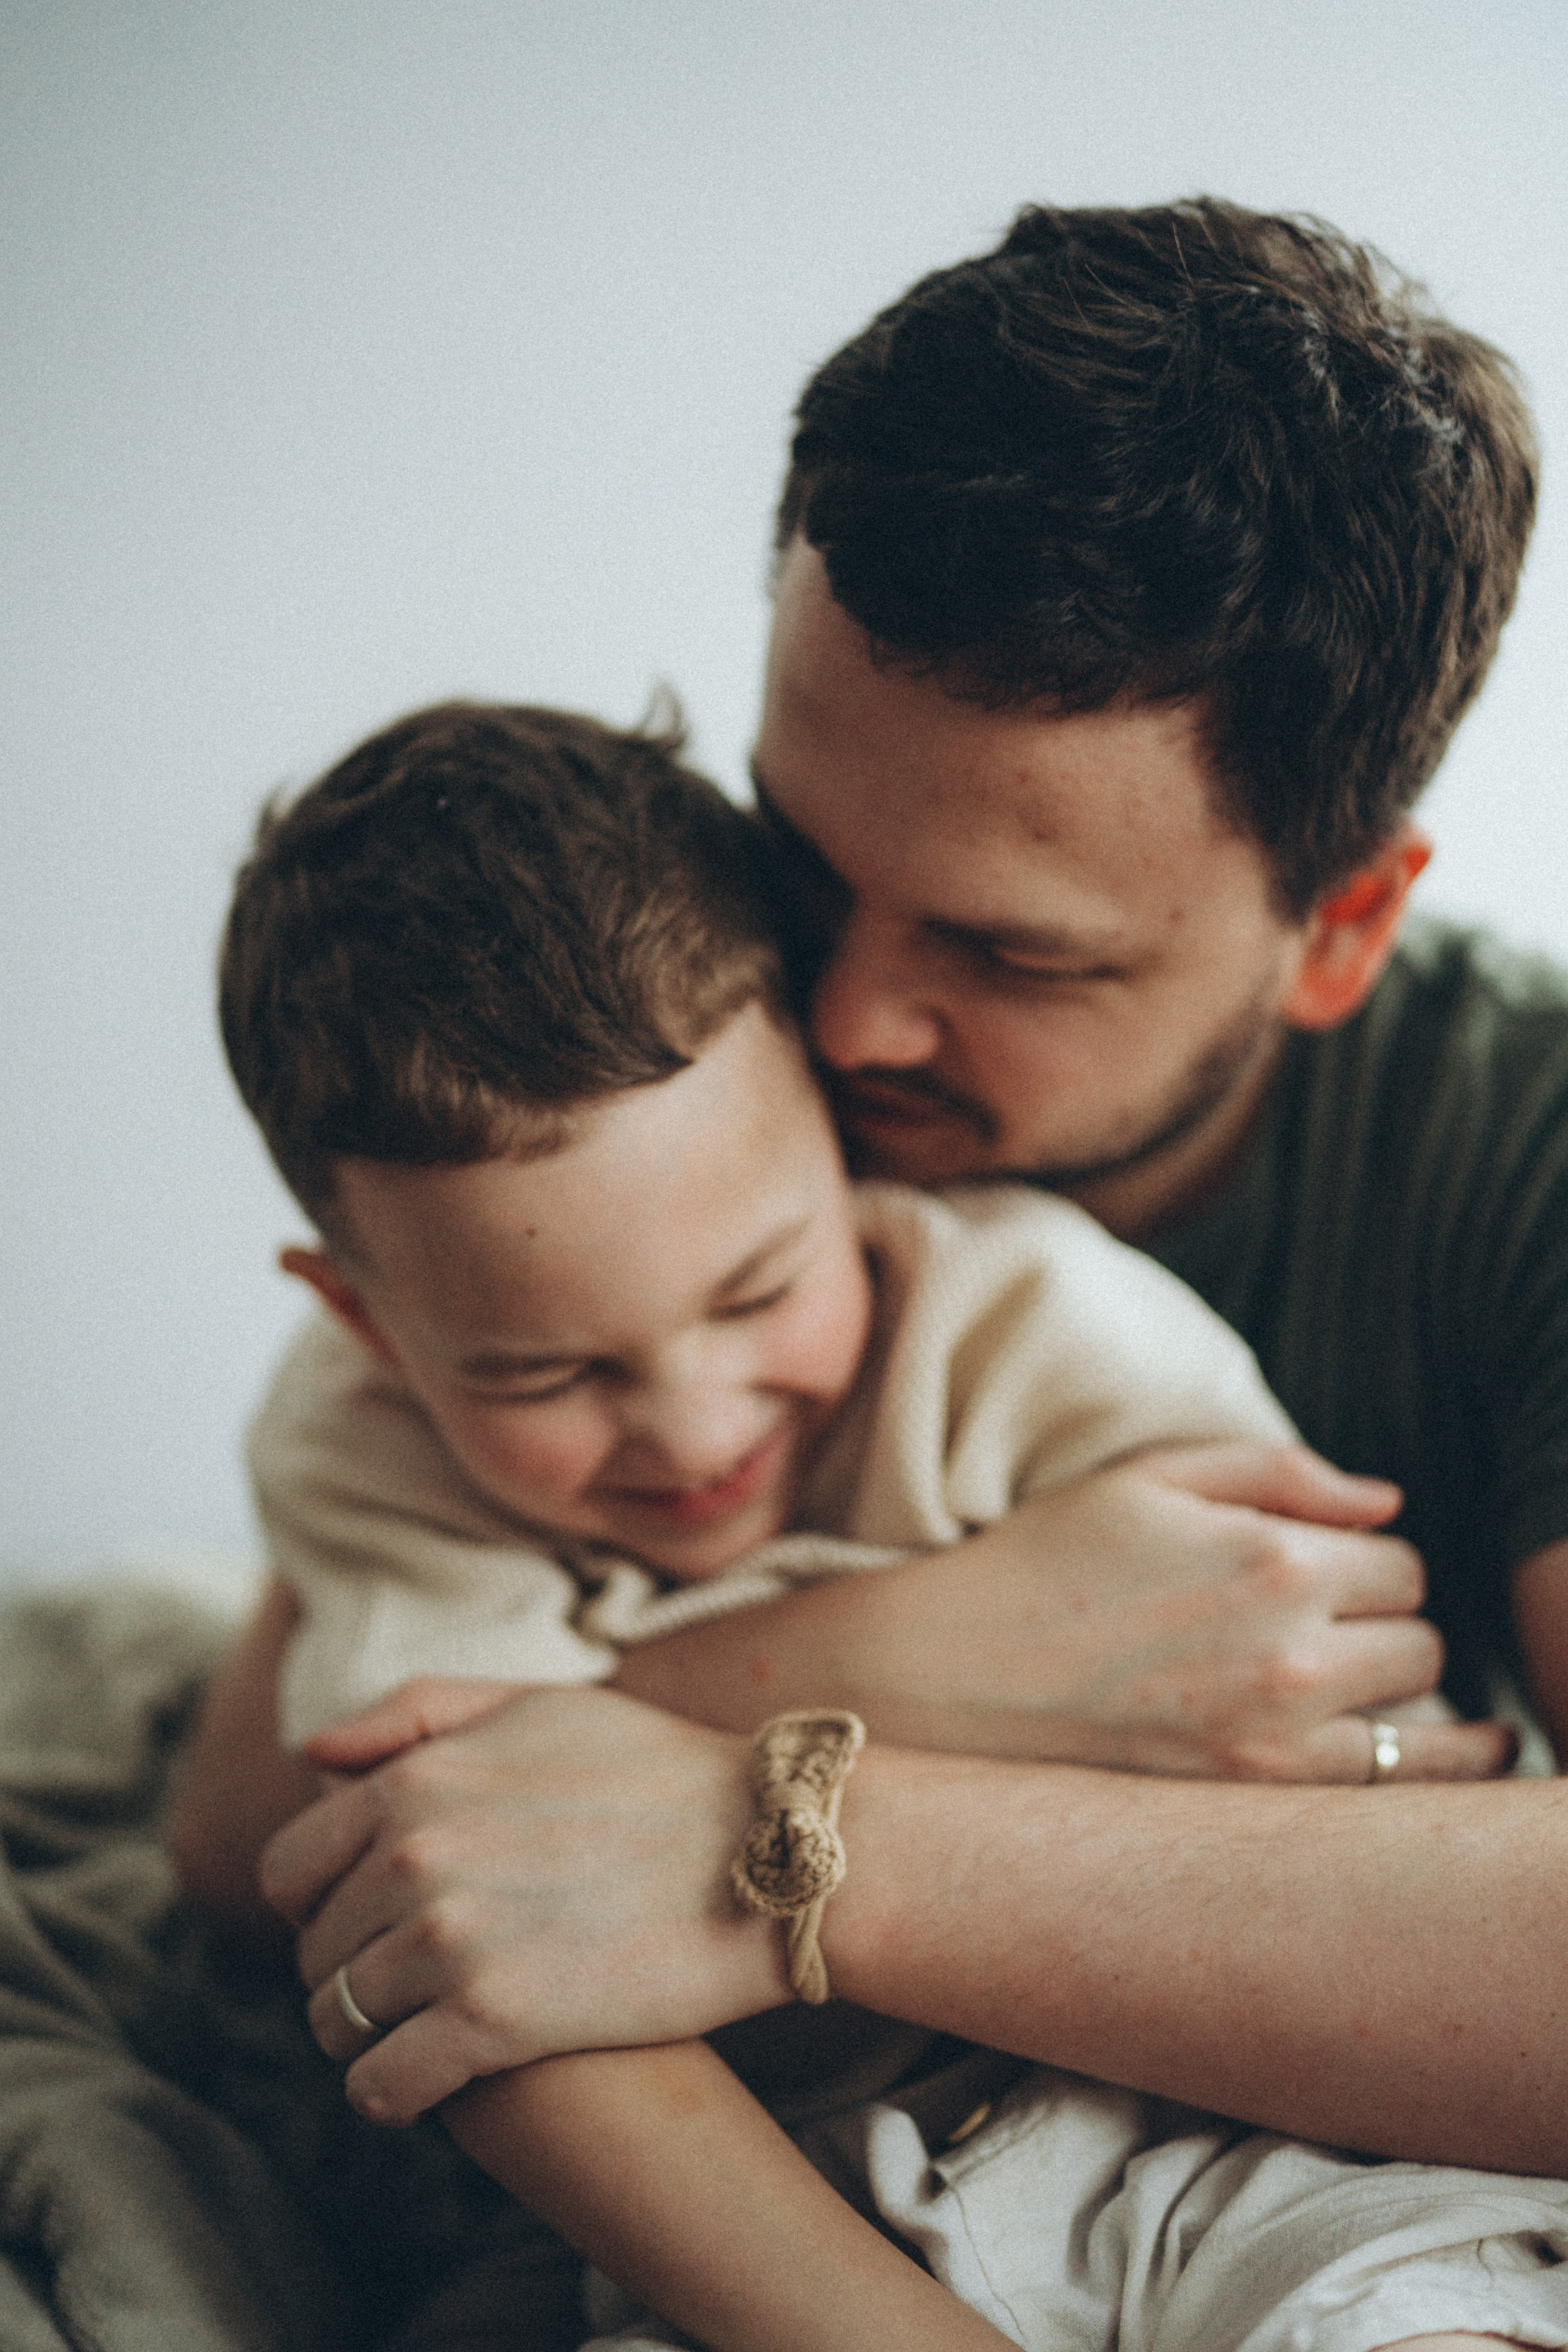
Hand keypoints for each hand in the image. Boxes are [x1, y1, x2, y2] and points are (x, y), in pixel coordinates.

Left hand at [261, 1683, 786, 2124]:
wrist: (771, 1849)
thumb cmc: (657, 1773)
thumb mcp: (535, 1706)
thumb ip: (416, 1714)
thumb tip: (310, 1754)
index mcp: (414, 1782)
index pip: (289, 1869)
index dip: (319, 1904)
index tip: (368, 1921)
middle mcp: (414, 1857)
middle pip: (313, 1952)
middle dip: (350, 1971)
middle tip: (415, 1982)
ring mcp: (450, 1941)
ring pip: (338, 2025)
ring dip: (370, 2038)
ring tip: (427, 2031)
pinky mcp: (495, 2022)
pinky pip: (382, 2088)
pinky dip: (393, 2096)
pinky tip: (433, 2083)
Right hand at [619, 1443, 1511, 1782]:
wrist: (946, 1679)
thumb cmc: (1041, 1563)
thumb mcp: (1148, 1479)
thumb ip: (1279, 1471)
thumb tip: (1387, 1501)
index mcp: (1271, 1557)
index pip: (1401, 1565)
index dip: (1366, 1565)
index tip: (1322, 1573)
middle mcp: (1288, 1654)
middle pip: (1421, 1645)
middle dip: (1382, 1631)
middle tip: (1318, 1632)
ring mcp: (1272, 1743)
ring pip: (1416, 1726)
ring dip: (1388, 1704)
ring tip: (1328, 1692)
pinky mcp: (1246, 1806)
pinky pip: (1377, 1797)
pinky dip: (1391, 1776)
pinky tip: (1370, 1757)